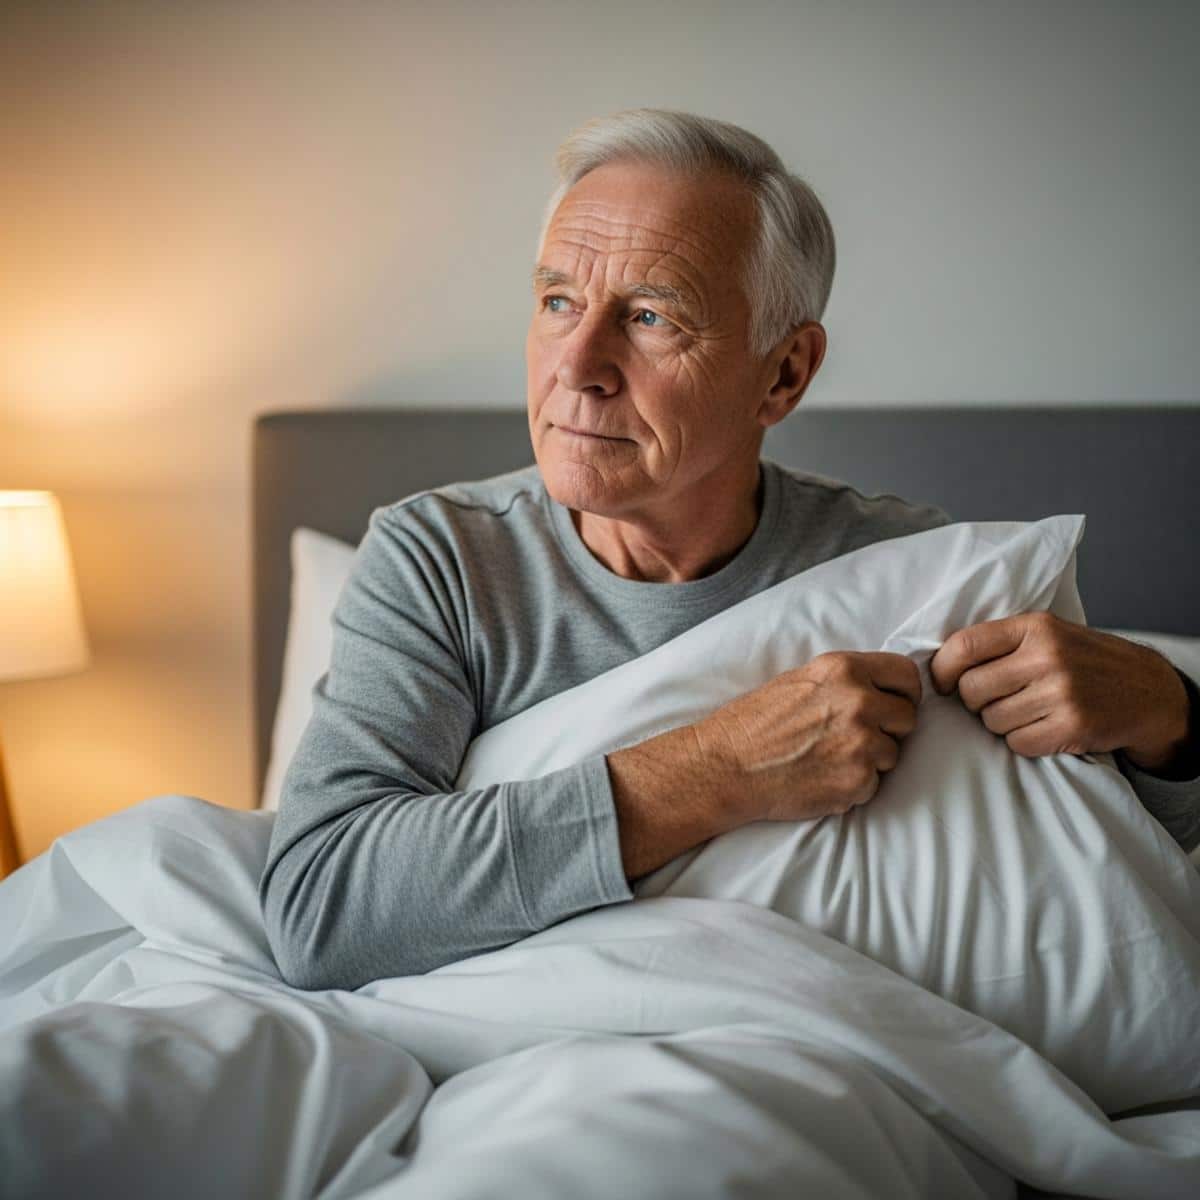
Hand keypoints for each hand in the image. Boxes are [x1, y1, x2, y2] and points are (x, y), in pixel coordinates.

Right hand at [692, 651, 921, 822]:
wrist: (727, 766)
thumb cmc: (755, 723)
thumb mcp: (801, 679)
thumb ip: (846, 680)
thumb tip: (882, 688)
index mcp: (844, 670)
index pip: (907, 674)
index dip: (903, 692)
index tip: (893, 703)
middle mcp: (858, 702)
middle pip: (907, 716)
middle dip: (888, 728)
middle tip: (855, 736)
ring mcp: (861, 743)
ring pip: (893, 753)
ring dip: (871, 759)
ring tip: (830, 757)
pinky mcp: (858, 781)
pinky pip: (875, 783)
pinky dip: (855, 784)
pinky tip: (823, 777)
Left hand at [929, 612, 1189, 768]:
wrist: (1148, 691)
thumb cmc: (1084, 661)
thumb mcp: (1048, 634)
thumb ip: (1001, 642)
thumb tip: (941, 663)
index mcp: (1035, 627)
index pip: (964, 646)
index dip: (942, 669)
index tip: (942, 683)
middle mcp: (1047, 657)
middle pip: (972, 689)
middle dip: (975, 701)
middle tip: (997, 699)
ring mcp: (1061, 693)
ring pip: (991, 720)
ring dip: (1001, 722)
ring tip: (1029, 711)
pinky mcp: (1071, 727)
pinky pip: (1017, 743)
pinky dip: (1023, 741)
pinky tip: (1044, 727)